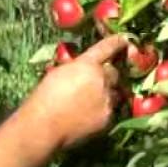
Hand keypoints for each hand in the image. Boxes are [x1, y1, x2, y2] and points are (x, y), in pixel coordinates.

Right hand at [19, 34, 127, 150]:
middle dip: (108, 74)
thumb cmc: (44, 97)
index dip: (117, 42)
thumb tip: (83, 68)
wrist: (44, 126)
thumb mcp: (58, 72)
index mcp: (87, 64)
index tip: (123, 40)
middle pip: (114, 72)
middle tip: (98, 81)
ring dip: (108, 93)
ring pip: (115, 92)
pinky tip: (90, 114)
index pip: (107, 48)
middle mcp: (101, 79)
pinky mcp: (108, 117)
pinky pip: (111, 110)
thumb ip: (76, 67)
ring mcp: (107, 99)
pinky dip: (104, 110)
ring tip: (93, 100)